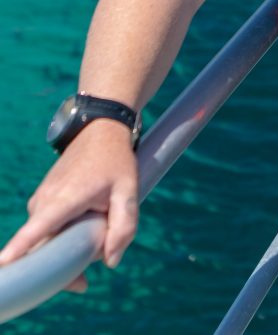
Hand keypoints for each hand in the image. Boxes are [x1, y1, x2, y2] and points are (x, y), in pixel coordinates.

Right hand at [0, 121, 139, 287]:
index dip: (18, 250)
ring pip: (43, 240)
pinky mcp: (41, 203)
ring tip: (93, 244)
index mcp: (64, 199)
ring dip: (62, 252)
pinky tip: (83, 232)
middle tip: (84, 283)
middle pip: (39, 248)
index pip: (35, 230)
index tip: (2, 265)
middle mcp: (44, 201)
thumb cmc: (115, 160)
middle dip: (57, 270)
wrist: (100, 130)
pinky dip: (59, 238)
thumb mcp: (129, 189)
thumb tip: (110, 262)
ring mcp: (39, 201)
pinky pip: (44, 230)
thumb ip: (125, 224)